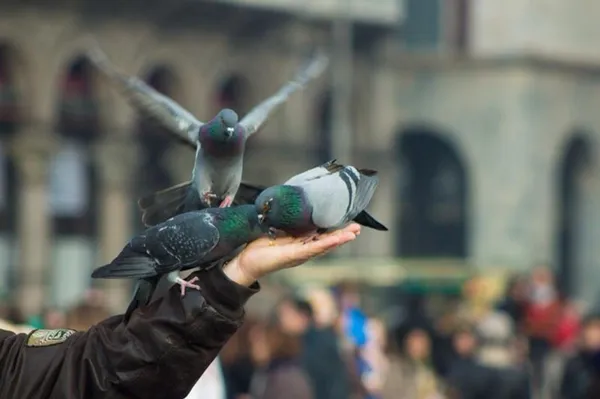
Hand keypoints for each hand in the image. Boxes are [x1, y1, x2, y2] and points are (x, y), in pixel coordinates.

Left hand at [223, 223, 360, 285]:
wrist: (246, 262)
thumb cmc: (259, 246)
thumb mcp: (276, 228)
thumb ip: (286, 220)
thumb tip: (292, 204)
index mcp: (300, 242)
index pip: (321, 234)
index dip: (334, 228)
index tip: (347, 220)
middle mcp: (303, 249)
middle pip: (327, 241)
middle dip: (343, 234)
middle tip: (358, 227)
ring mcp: (300, 254)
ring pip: (324, 245)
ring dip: (340, 239)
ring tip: (354, 233)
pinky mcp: (294, 256)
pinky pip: (313, 248)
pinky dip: (327, 244)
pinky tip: (337, 239)